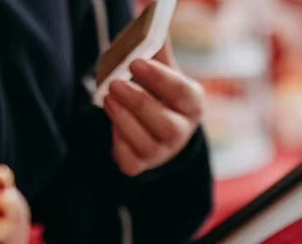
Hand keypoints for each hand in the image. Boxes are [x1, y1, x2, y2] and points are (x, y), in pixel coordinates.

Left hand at [103, 39, 203, 176]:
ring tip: (108, 97)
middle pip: (167, 125)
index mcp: (193, 104)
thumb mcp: (162, 70)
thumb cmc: (158, 93)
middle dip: (139, 103)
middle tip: (116, 83)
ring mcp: (162, 154)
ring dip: (124, 119)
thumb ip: (157, 49)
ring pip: (146, 144)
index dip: (160, 79)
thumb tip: (151, 19)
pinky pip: (129, 159)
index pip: (183, 93)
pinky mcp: (140, 166)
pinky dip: (117, 141)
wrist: (153, 129)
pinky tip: (113, 120)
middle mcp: (182, 134)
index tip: (136, 63)